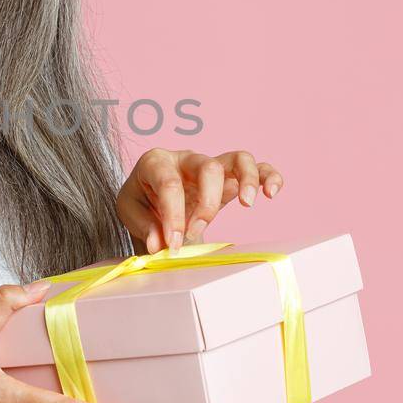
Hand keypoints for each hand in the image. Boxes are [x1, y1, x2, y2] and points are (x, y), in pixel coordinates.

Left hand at [116, 148, 283, 252]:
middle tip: (195, 233)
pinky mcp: (230, 178)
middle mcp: (187, 158)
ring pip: (239, 158)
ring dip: (248, 179)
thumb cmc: (141, 201)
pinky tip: (272, 193)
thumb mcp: (130, 212)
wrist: (152, 202)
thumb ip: (144, 226)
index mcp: (157, 162)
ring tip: (248, 204)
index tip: (174, 244)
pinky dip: (268, 176)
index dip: (173, 216)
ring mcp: (212, 166)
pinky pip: (258, 168)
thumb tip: (160, 244)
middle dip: (205, 205)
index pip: (169, 184)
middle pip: (207, 168)